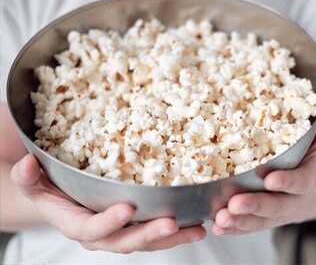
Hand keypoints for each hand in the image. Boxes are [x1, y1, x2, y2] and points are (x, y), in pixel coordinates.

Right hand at [11, 155, 205, 252]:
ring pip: (146, 241)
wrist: (60, 200)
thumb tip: (27, 164)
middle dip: (148, 235)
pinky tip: (197, 222)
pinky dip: (177, 230)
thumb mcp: (34, 182)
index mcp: (76, 223)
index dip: (107, 222)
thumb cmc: (48, 189)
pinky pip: (155, 232)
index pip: (90, 229)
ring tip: (197, 229)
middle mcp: (101, 233)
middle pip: (125, 241)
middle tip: (171, 223)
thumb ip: (28, 177)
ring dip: (172, 237)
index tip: (127, 208)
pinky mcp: (134, 225)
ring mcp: (120, 231)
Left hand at [212, 96, 315, 234]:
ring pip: (259, 221)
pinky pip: (249, 226)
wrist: (315, 194)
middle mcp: (294, 200)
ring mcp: (277, 213)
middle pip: (276, 206)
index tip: (270, 179)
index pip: (301, 182)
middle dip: (255, 206)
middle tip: (234, 204)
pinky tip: (216, 227)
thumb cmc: (311, 163)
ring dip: (239, 221)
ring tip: (219, 219)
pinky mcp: (263, 220)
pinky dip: (234, 229)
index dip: (287, 182)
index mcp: (309, 180)